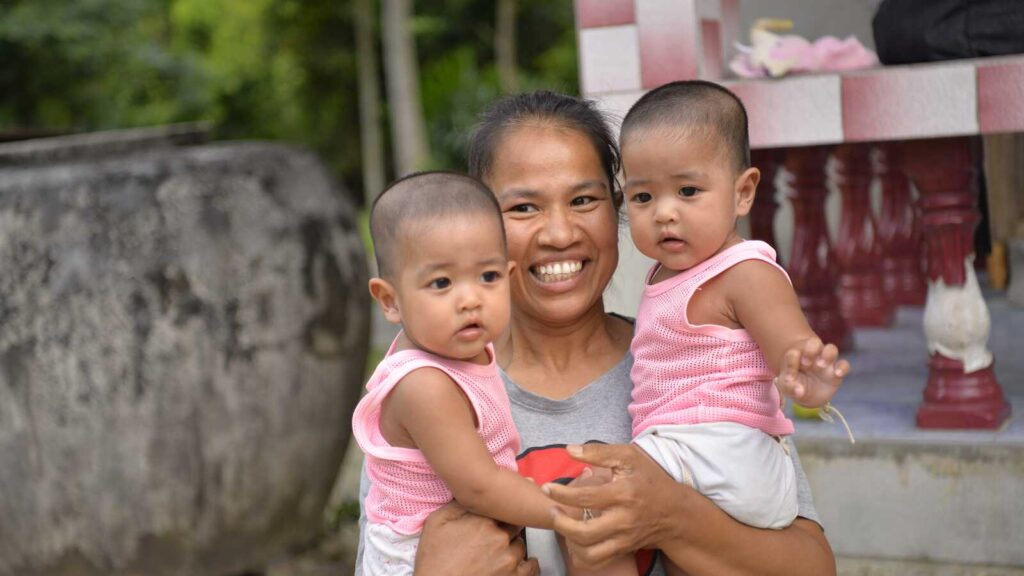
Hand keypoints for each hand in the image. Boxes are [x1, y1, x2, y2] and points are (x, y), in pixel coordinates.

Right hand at [414, 501, 538, 575]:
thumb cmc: (435, 559)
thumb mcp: (438, 522)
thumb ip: (458, 504)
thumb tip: (472, 492)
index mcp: (484, 521)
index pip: (505, 506)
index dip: (503, 507)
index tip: (502, 508)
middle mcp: (500, 538)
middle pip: (515, 524)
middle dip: (507, 526)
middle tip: (497, 531)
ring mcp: (509, 559)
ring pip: (522, 545)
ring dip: (514, 545)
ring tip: (500, 550)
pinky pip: (531, 568)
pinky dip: (529, 564)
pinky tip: (521, 563)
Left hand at [543, 443, 685, 568]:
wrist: (674, 511)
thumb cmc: (649, 479)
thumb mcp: (629, 457)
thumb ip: (599, 452)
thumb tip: (570, 450)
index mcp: (623, 494)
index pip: (585, 498)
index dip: (561, 494)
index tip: (547, 488)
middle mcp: (623, 520)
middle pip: (584, 532)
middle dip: (560, 522)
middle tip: (552, 510)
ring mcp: (624, 539)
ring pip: (589, 553)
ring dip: (568, 541)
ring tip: (562, 525)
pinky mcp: (624, 550)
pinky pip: (597, 562)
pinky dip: (580, 555)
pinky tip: (574, 540)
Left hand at [775, 337, 849, 408]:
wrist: (806, 394)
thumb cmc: (794, 383)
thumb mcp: (786, 386)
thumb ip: (789, 387)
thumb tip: (799, 391)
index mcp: (797, 355)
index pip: (794, 353)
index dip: (791, 362)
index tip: (789, 377)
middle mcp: (812, 355)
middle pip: (814, 342)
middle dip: (810, 350)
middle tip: (806, 363)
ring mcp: (826, 362)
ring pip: (831, 349)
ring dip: (827, 355)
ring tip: (820, 365)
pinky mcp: (836, 372)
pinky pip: (844, 365)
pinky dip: (843, 367)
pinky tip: (837, 374)